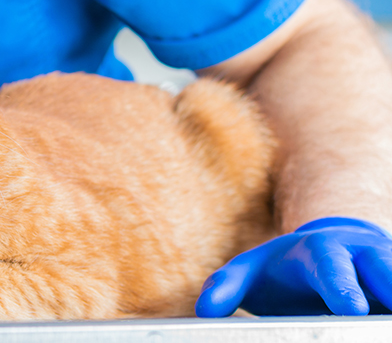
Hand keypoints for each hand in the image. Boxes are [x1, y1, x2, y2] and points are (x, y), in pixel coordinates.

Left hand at [196, 217, 391, 315]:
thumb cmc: (281, 267)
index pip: (332, 267)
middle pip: (384, 270)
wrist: (328, 250)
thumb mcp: (250, 270)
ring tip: (387, 326)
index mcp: (322, 250)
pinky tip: (386, 327)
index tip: (350, 308)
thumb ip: (226, 286)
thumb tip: (205, 311)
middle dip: (389, 290)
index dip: (341, 286)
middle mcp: (363, 255)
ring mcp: (388, 269)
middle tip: (385, 323)